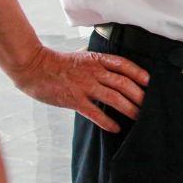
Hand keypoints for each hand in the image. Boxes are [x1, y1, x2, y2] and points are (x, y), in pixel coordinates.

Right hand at [9, 46, 148, 132]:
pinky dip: (107, 121)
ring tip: (138, 117)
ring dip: (129, 108)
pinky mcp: (74, 100)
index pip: (123, 65)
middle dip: (139, 95)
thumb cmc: (58, 62)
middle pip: (123, 83)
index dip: (138, 73)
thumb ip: (96, 58)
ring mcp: (84, 86)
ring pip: (113, 98)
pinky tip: (116, 127)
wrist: (33, 67)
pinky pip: (95, 112)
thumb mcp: (81, 54)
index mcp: (97, 60)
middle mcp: (94, 72)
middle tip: (148, 105)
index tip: (149, 81)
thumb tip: (109, 61)